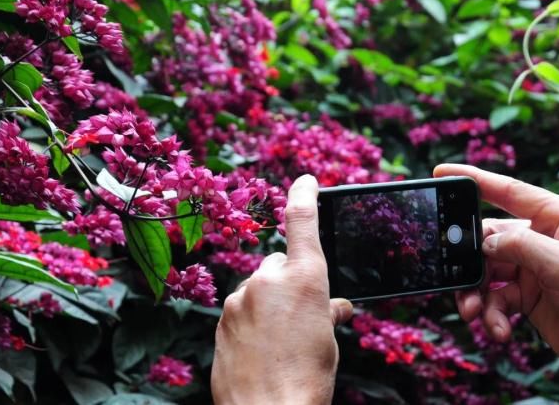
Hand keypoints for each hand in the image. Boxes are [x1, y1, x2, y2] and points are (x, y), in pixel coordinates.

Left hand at [211, 175, 352, 404]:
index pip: (303, 221)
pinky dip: (251, 319)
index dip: (304, 195)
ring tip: (278, 338)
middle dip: (288, 281)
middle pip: (278, 264)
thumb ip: (327, 313)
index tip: (305, 181)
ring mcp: (240, 298)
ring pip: (258, 287)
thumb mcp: (328, 341)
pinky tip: (259, 346)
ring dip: (268, 302)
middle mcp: (269, 280)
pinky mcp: (222, 318)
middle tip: (298, 314)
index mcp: (305, 278)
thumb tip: (336, 308)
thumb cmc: (306, 378)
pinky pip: (241, 308)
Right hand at [434, 164, 558, 374]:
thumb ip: (520, 246)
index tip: (442, 173)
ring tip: (474, 313)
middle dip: (469, 262)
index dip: (474, 179)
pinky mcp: (529, 296)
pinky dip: (492, 315)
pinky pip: (497, 299)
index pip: (509, 191)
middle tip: (457, 279)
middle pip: (489, 238)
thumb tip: (484, 242)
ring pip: (487, 272)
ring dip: (477, 295)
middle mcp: (543, 239)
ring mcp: (534, 268)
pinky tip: (498, 330)